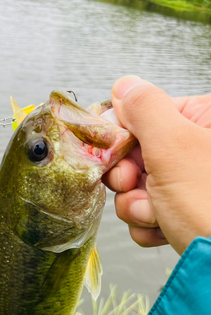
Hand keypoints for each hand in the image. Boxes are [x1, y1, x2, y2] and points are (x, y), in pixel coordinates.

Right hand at [103, 75, 210, 254]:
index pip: (144, 114)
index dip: (120, 135)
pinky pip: (145, 212)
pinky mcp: (180, 212)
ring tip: (157, 214)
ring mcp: (188, 184)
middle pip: (135, 153)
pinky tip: (164, 229)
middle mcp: (196, 151)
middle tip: (134, 184)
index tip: (112, 152)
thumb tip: (125, 86)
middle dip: (128, 177)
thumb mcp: (175, 147)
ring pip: (136, 186)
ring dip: (136, 205)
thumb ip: (146, 109)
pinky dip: (147, 224)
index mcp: (203, 122)